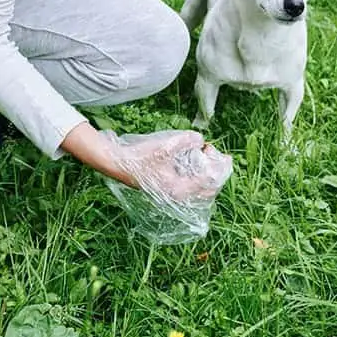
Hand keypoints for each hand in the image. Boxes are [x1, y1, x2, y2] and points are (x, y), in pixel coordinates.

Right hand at [111, 129, 231, 201]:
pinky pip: (190, 187)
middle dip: (214, 171)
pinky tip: (193, 162)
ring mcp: (171, 194)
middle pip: (208, 189)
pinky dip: (197, 176)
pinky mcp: (166, 189)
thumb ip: (187, 141)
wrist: (117, 164)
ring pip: (199, 189)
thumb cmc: (140, 157)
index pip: (210, 183)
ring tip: (204, 155)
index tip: (220, 152)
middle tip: (212, 152)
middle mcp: (177, 196)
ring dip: (206, 173)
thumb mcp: (165, 145)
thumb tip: (200, 140)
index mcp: (180, 189)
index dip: (219, 167)